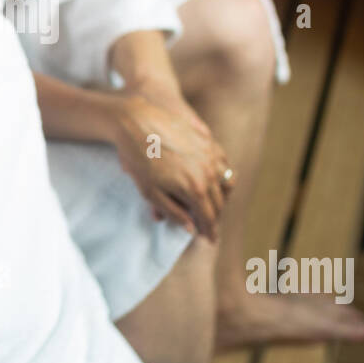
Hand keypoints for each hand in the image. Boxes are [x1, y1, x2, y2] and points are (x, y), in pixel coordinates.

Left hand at [109, 89, 230, 241]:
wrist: (136, 122)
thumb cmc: (139, 159)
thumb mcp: (150, 193)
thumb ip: (173, 212)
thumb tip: (191, 228)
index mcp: (195, 189)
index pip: (209, 217)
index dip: (210, 231)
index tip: (210, 240)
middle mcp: (208, 172)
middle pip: (219, 202)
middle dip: (215, 216)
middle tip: (210, 225)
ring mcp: (210, 154)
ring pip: (226, 181)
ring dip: (222, 196)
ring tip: (213, 204)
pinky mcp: (208, 139)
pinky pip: (223, 162)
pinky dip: (222, 174)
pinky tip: (214, 178)